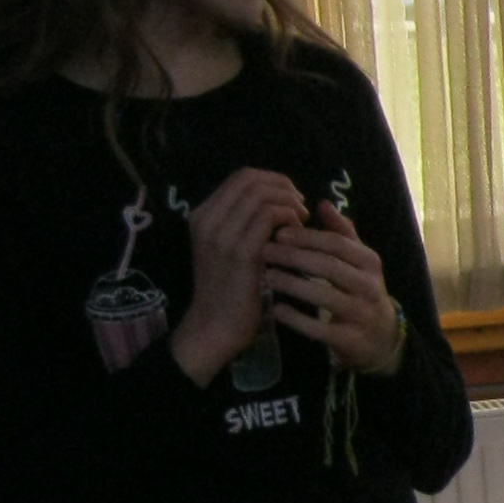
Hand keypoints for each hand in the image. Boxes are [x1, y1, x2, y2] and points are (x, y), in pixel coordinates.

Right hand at [171, 166, 312, 382]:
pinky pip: (270, 217)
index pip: (242, 176)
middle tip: (301, 210)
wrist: (215, 325)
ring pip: (263, 196)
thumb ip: (244, 221)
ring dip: (289, 204)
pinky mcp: (241, 252)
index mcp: (203, 215)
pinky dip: (289, 219)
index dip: (273, 181)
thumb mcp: (229, 247)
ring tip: (301, 224)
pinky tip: (297, 236)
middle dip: (285, 189)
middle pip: (252, 180)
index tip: (291, 200)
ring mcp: (221, 235)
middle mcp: (207, 220)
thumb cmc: (231, 288)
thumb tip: (278, 197)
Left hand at [262, 200, 405, 373]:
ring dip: (292, 285)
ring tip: (266, 276)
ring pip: (324, 296)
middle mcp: (369, 287)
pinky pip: (320, 329)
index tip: (278, 232)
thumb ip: (341, 233)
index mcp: (370, 263)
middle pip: (330, 267)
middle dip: (295, 257)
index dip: (307, 237)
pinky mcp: (351, 340)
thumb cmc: (360, 290)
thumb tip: (322, 202)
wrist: (381, 337)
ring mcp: (361, 314)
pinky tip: (276, 309)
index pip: (338, 244)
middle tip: (264, 250)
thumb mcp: (358, 261)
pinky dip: (296, 319)